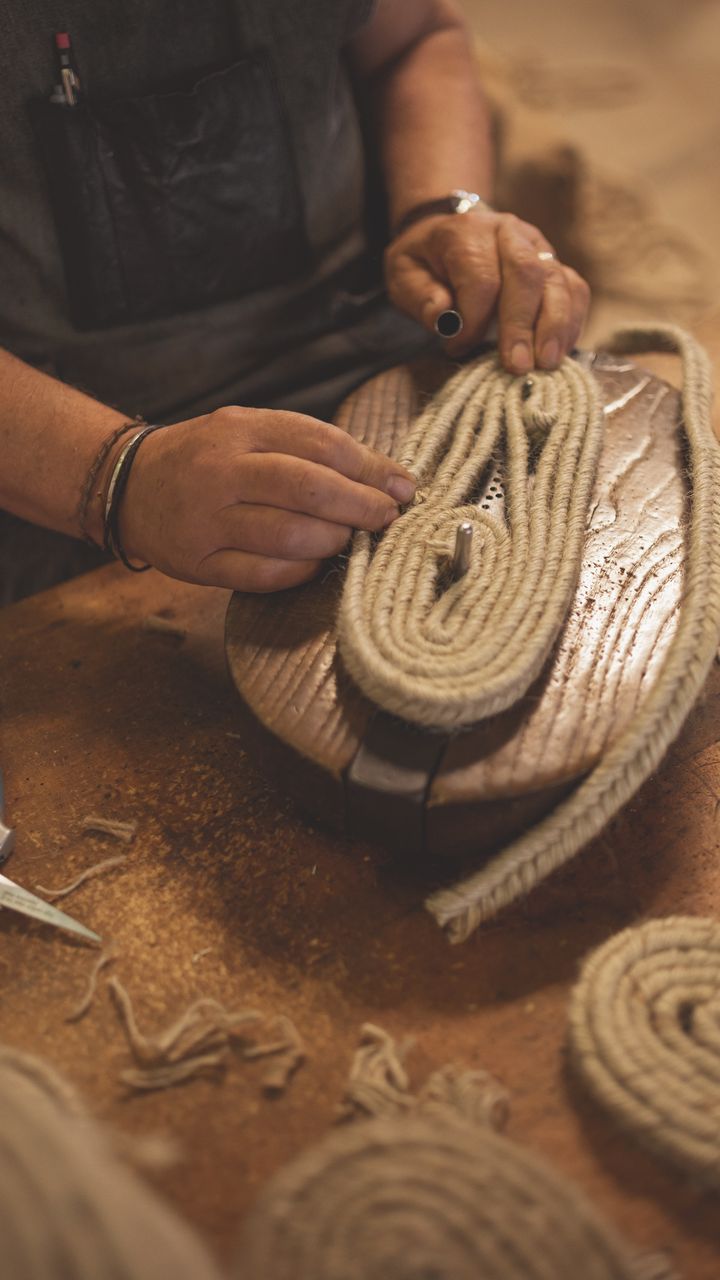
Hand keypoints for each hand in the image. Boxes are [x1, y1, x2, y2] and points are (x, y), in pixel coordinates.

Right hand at [118, 406, 415, 590]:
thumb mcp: (248, 431)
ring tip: (351, 539)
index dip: (370, 467)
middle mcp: (220, 471)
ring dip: (333, 540)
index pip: (319, 444)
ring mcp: (206, 520)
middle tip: (387, 517)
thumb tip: (385, 476)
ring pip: (288, 535)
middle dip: (361, 506)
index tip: (402, 485)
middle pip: (308, 489)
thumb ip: (307, 448)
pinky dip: (300, 571)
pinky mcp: (197, 562)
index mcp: (239, 429)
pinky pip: (262, 574)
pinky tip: (316, 563)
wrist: (128, 485)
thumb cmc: (206, 458)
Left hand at [384, 209, 590, 373]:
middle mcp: (508, 231)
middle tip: (517, 367)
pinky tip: (560, 351)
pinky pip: (575, 288)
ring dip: (555, 326)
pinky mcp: (554, 263)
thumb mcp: (404, 275)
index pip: (481, 279)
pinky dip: (572, 321)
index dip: (472, 320)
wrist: (447, 233)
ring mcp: (537, 245)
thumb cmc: (426, 263)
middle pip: (526, 275)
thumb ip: (420, 296)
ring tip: (546, 363)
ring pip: (557, 281)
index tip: (457, 348)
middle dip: (522, 326)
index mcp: (467, 232)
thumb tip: (444, 318)